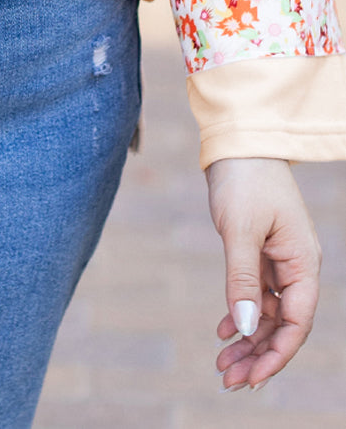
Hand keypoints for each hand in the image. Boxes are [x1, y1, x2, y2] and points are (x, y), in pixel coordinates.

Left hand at [206, 155, 320, 391]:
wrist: (238, 143)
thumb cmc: (244, 180)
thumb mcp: (240, 230)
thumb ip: (243, 279)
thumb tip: (247, 326)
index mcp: (303, 263)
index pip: (297, 323)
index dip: (276, 355)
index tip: (252, 379)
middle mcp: (297, 267)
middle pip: (283, 325)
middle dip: (258, 355)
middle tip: (227, 380)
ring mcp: (280, 261)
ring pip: (269, 313)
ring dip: (248, 339)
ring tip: (221, 363)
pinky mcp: (262, 253)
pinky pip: (257, 295)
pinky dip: (241, 313)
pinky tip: (223, 331)